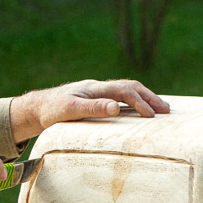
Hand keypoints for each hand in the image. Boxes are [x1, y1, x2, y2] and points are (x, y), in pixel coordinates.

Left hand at [9, 79, 167, 141]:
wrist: (36, 108)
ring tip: (160, 109)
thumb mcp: (69, 110)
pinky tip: (141, 111)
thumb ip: (92, 108)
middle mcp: (99, 88)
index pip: (123, 91)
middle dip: (149, 97)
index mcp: (95, 89)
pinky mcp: (96, 101)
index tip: (151, 115)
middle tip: (166, 110)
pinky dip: (135, 103)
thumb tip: (116, 106)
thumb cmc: (51, 110)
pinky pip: (121, 99)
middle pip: (130, 87)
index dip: (139, 102)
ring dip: (145, 99)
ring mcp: (98, 94)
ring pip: (127, 92)